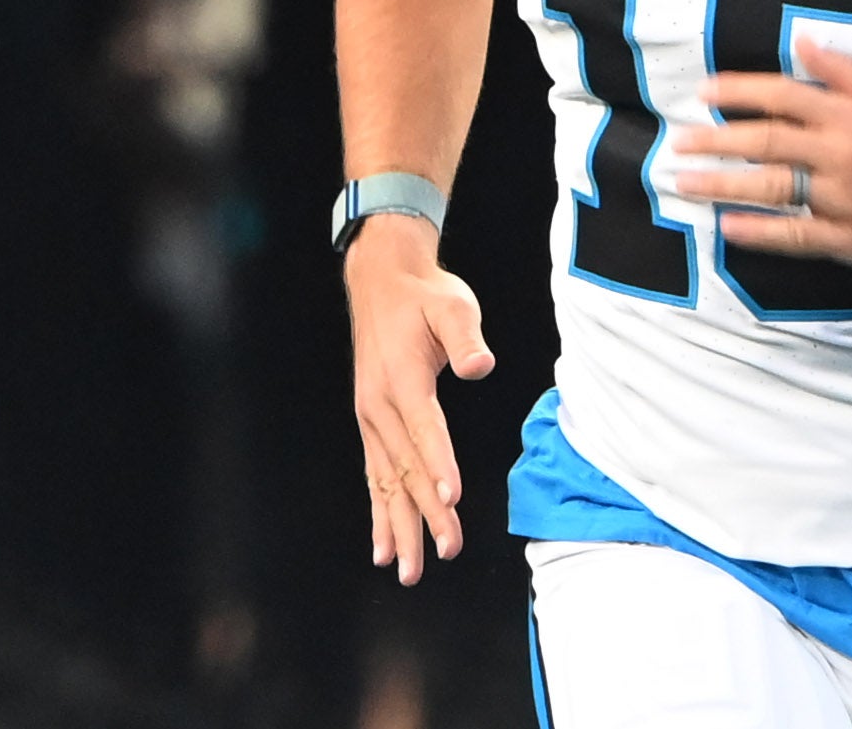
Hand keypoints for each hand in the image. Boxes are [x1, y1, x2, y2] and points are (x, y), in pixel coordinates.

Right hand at [343, 213, 494, 585]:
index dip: (439, 466)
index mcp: (403, 381)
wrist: (383, 282)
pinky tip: (384, 544)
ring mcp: (371, 419)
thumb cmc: (425, 295)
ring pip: (387, 483)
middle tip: (444, 552)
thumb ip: (466, 337)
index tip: (451, 501)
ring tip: (407, 568)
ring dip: (398, 526)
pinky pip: (375, 475)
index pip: (425, 431)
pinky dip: (380, 510)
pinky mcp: (372, 423)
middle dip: (425, 515)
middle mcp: (380, 408)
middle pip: (407, 469)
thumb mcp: (453, 304)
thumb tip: (480, 365)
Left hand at [673, 39, 851, 266]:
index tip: (703, 94)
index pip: (784, 95)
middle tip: (679, 142)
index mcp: (849, 115)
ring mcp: (842, 198)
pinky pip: (795, 235)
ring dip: (724, 185)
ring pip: (774, 189)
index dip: (739, 92)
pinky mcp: (847, 237)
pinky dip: (760, 232)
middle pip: (768, 142)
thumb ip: (842, 71)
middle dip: (718, 140)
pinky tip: (728, 227)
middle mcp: (840, 153)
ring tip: (685, 182)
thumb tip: (801, 43)